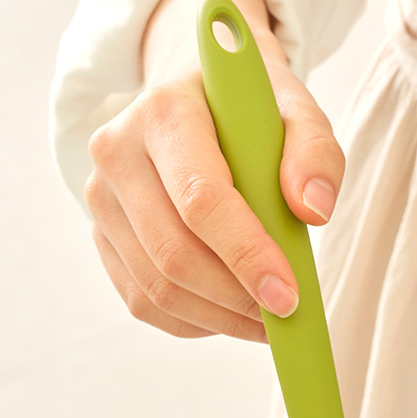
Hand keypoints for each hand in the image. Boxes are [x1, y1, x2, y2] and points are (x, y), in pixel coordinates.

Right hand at [85, 0, 344, 338]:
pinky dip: (193, 320)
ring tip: (267, 319)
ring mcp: (102, 197)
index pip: (200, 199)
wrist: (198, 98)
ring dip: (218, 316)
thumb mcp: (294, 108)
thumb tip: (314, 212)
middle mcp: (117, 152)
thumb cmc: (250, 108)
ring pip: (156, 285)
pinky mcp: (101, 232)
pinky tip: (230, 313)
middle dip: (235, 295)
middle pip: (174, 251)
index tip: (288, 295)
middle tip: (286, 314)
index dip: (245, 254)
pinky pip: (142, 299)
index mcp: (164, 112)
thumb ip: (315, 151)